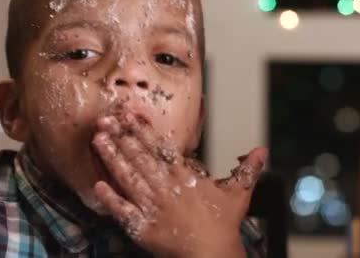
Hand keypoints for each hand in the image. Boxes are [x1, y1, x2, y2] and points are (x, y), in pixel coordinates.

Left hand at [91, 114, 267, 257]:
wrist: (212, 255)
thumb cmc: (224, 225)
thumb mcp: (238, 194)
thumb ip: (247, 169)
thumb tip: (263, 150)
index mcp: (185, 177)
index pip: (160, 148)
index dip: (143, 131)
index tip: (129, 115)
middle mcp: (165, 188)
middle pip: (139, 158)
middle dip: (121, 137)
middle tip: (106, 120)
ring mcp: (152, 207)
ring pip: (128, 178)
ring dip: (111, 158)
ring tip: (98, 140)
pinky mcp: (143, 227)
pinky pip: (122, 211)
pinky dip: (110, 199)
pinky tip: (96, 186)